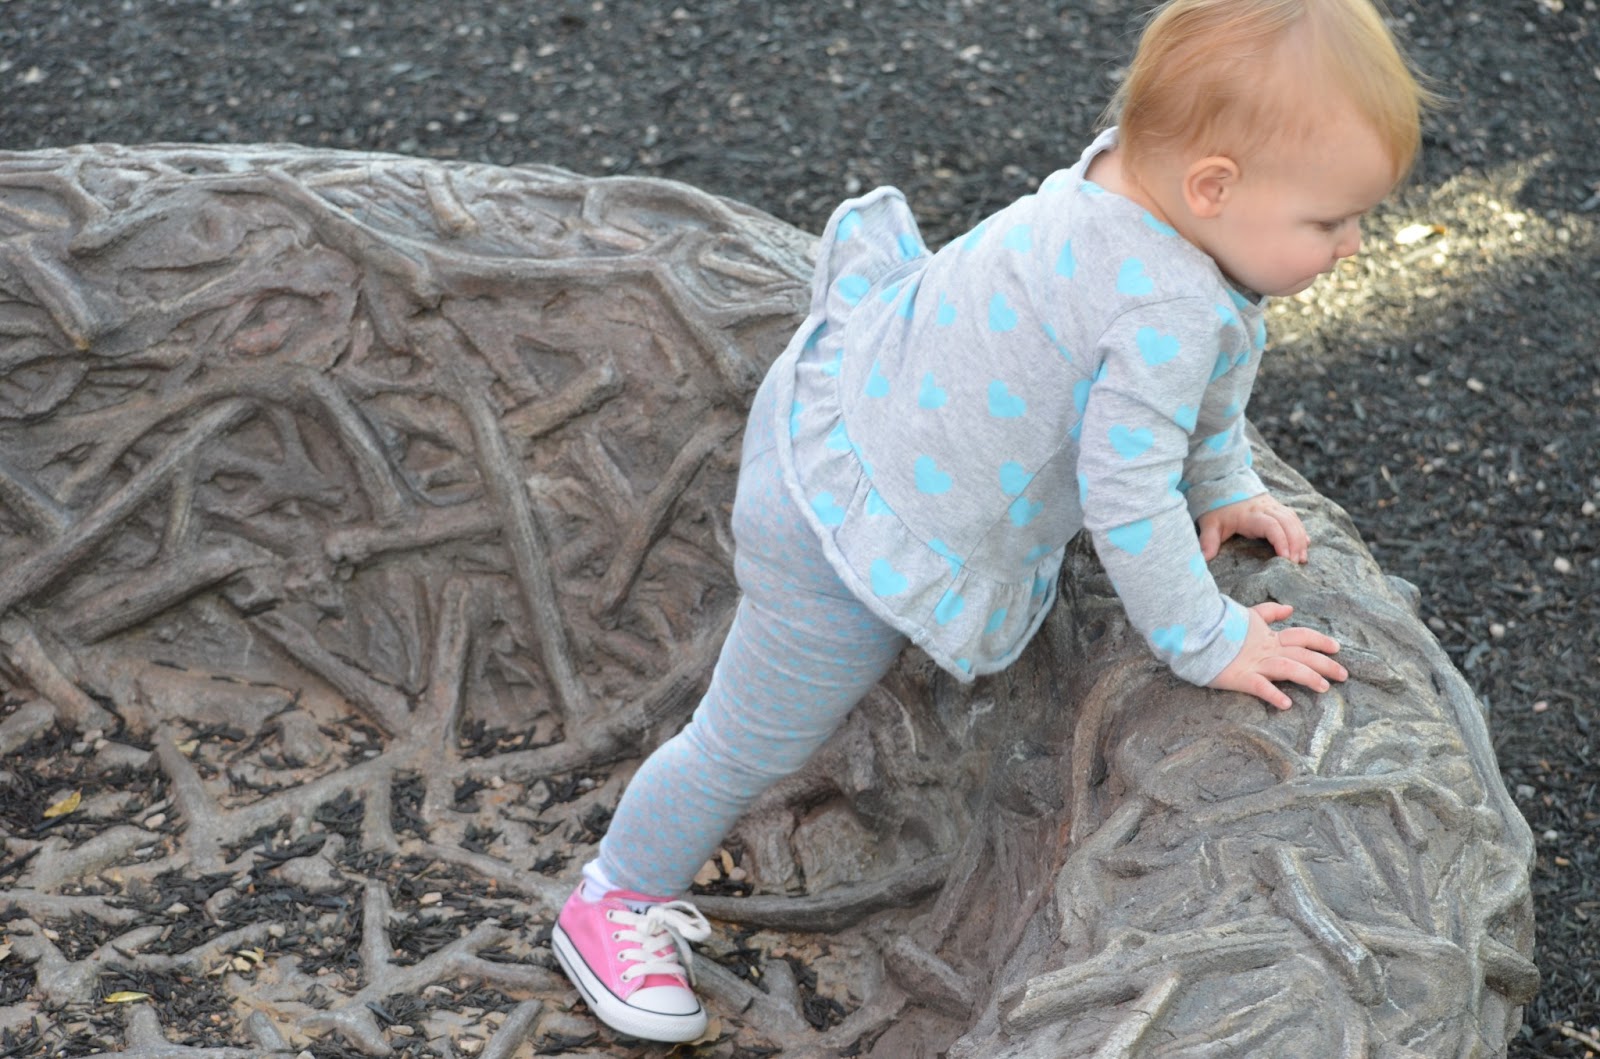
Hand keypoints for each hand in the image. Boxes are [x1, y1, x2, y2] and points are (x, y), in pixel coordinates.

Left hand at [1197, 493, 1309, 563]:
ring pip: (1293, 520)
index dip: (1281, 541)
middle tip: (1297, 563)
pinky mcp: (1277, 507)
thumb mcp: (1210, 523)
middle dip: (1295, 543)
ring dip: (1300, 538)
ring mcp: (1273, 506)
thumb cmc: (1217, 508)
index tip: (1285, 557)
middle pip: (1287, 523)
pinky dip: (1301, 531)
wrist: (1223, 484)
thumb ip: (1208, 540)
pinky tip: (1306, 543)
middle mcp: (1265, 508)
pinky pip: (1293, 518)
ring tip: (1303, 558)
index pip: (1271, 526)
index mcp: (1250, 514)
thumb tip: (1203, 558)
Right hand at [1208, 602, 1345, 709]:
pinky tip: (1286, 704)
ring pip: (1287, 668)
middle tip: (1345, 675)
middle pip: (1302, 654)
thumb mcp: (1247, 614)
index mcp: (1268, 637)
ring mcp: (1254, 663)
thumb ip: (1269, 613)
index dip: (1320, 640)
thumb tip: (1290, 608)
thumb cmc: (1219, 624)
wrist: (1196, 630)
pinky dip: (1273, 695)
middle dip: (1326, 664)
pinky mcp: (1239, 677)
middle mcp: (1266, 650)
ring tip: (1324, 688)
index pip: (1301, 636)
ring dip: (1308, 677)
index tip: (1337, 648)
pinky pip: (1259, 686)